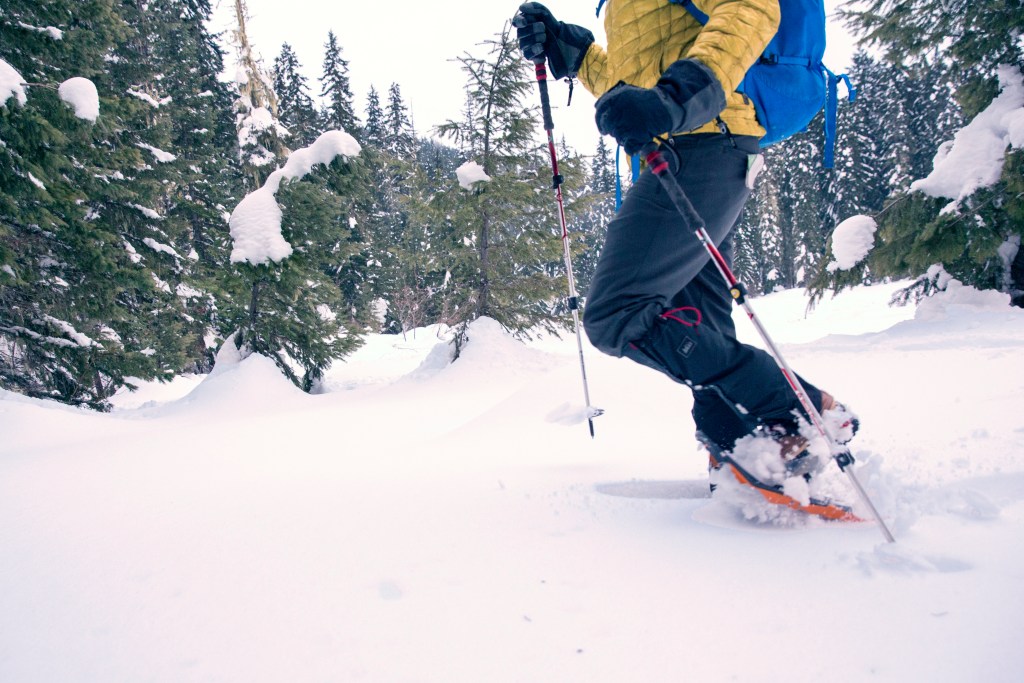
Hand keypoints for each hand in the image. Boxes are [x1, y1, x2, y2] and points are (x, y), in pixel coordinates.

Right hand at [513, 2, 593, 79]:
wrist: (562, 39)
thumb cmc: (551, 25)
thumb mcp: (545, 13)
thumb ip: (534, 7)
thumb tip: (521, 7)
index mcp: (524, 24)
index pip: (516, 22)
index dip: (519, 22)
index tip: (525, 21)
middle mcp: (523, 35)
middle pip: (520, 33)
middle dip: (533, 29)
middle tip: (543, 28)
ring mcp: (526, 46)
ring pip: (524, 44)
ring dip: (536, 39)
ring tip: (545, 38)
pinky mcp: (531, 56)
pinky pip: (528, 55)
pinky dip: (536, 50)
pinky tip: (542, 48)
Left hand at [595, 59, 726, 154]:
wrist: (667, 106)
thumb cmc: (648, 101)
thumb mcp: (628, 93)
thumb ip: (612, 100)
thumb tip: (597, 108)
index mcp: (615, 98)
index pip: (599, 113)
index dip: (601, 123)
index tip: (604, 129)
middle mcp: (618, 111)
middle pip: (608, 128)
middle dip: (615, 131)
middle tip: (626, 130)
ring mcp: (627, 124)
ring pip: (618, 139)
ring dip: (626, 139)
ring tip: (638, 131)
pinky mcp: (636, 136)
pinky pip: (629, 148)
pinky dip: (635, 148)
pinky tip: (641, 140)